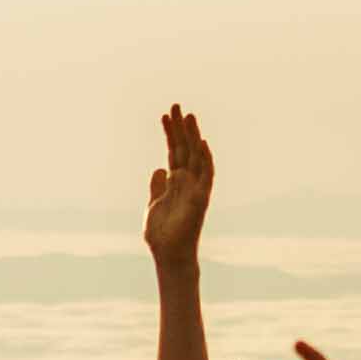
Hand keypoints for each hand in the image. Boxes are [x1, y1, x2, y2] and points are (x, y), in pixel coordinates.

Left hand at [144, 105, 212, 265]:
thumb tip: (158, 168)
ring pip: (196, 156)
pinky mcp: (201, 199)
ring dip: (193, 136)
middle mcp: (187, 181)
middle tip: (176, 105)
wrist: (169, 255)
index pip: (173, 151)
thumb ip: (157, 187)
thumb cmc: (162, 235)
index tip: (165, 115)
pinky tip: (201, 142)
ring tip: (189, 116)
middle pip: (184, 148)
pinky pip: (206, 175)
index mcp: (174, 182)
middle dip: (180, 127)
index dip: (169, 133)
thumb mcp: (154, 205)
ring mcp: (195, 188)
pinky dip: (205, 159)